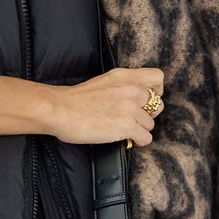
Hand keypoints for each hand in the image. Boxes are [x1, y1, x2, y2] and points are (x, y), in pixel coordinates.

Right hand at [49, 65, 165, 145]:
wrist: (60, 110)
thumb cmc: (75, 100)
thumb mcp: (103, 82)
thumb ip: (121, 87)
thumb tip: (131, 100)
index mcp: (124, 76)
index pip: (157, 77)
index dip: (157, 91)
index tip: (147, 100)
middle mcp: (131, 90)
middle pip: (158, 105)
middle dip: (148, 115)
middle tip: (134, 120)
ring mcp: (130, 108)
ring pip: (150, 124)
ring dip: (139, 130)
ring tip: (124, 131)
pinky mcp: (126, 126)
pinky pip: (146, 138)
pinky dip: (138, 142)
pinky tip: (127, 140)